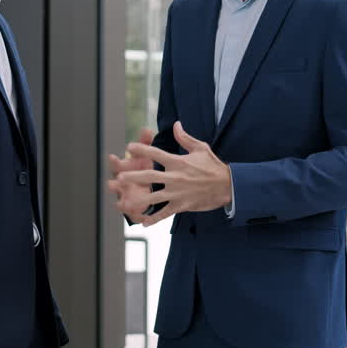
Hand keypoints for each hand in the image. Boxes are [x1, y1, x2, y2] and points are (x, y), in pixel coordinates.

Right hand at [107, 128, 155, 221]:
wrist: (150, 184)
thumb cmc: (145, 167)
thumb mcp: (147, 154)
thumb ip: (146, 143)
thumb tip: (147, 129)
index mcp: (126, 169)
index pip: (117, 164)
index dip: (115, 161)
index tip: (112, 157)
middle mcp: (124, 183)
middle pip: (116, 184)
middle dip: (114, 184)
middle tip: (111, 184)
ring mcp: (127, 196)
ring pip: (123, 200)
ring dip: (122, 202)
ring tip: (122, 204)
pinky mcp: (135, 208)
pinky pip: (135, 214)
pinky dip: (137, 216)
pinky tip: (141, 219)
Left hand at [113, 121, 232, 225]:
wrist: (228, 186)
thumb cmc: (213, 166)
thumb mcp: (200, 148)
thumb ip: (185, 138)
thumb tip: (176, 124)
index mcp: (178, 162)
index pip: (156, 153)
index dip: (142, 149)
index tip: (129, 147)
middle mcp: (175, 177)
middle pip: (150, 176)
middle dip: (133, 177)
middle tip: (119, 177)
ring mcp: (178, 193)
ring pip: (154, 197)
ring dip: (139, 199)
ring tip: (124, 202)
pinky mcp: (182, 205)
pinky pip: (166, 213)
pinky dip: (155, 218)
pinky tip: (143, 222)